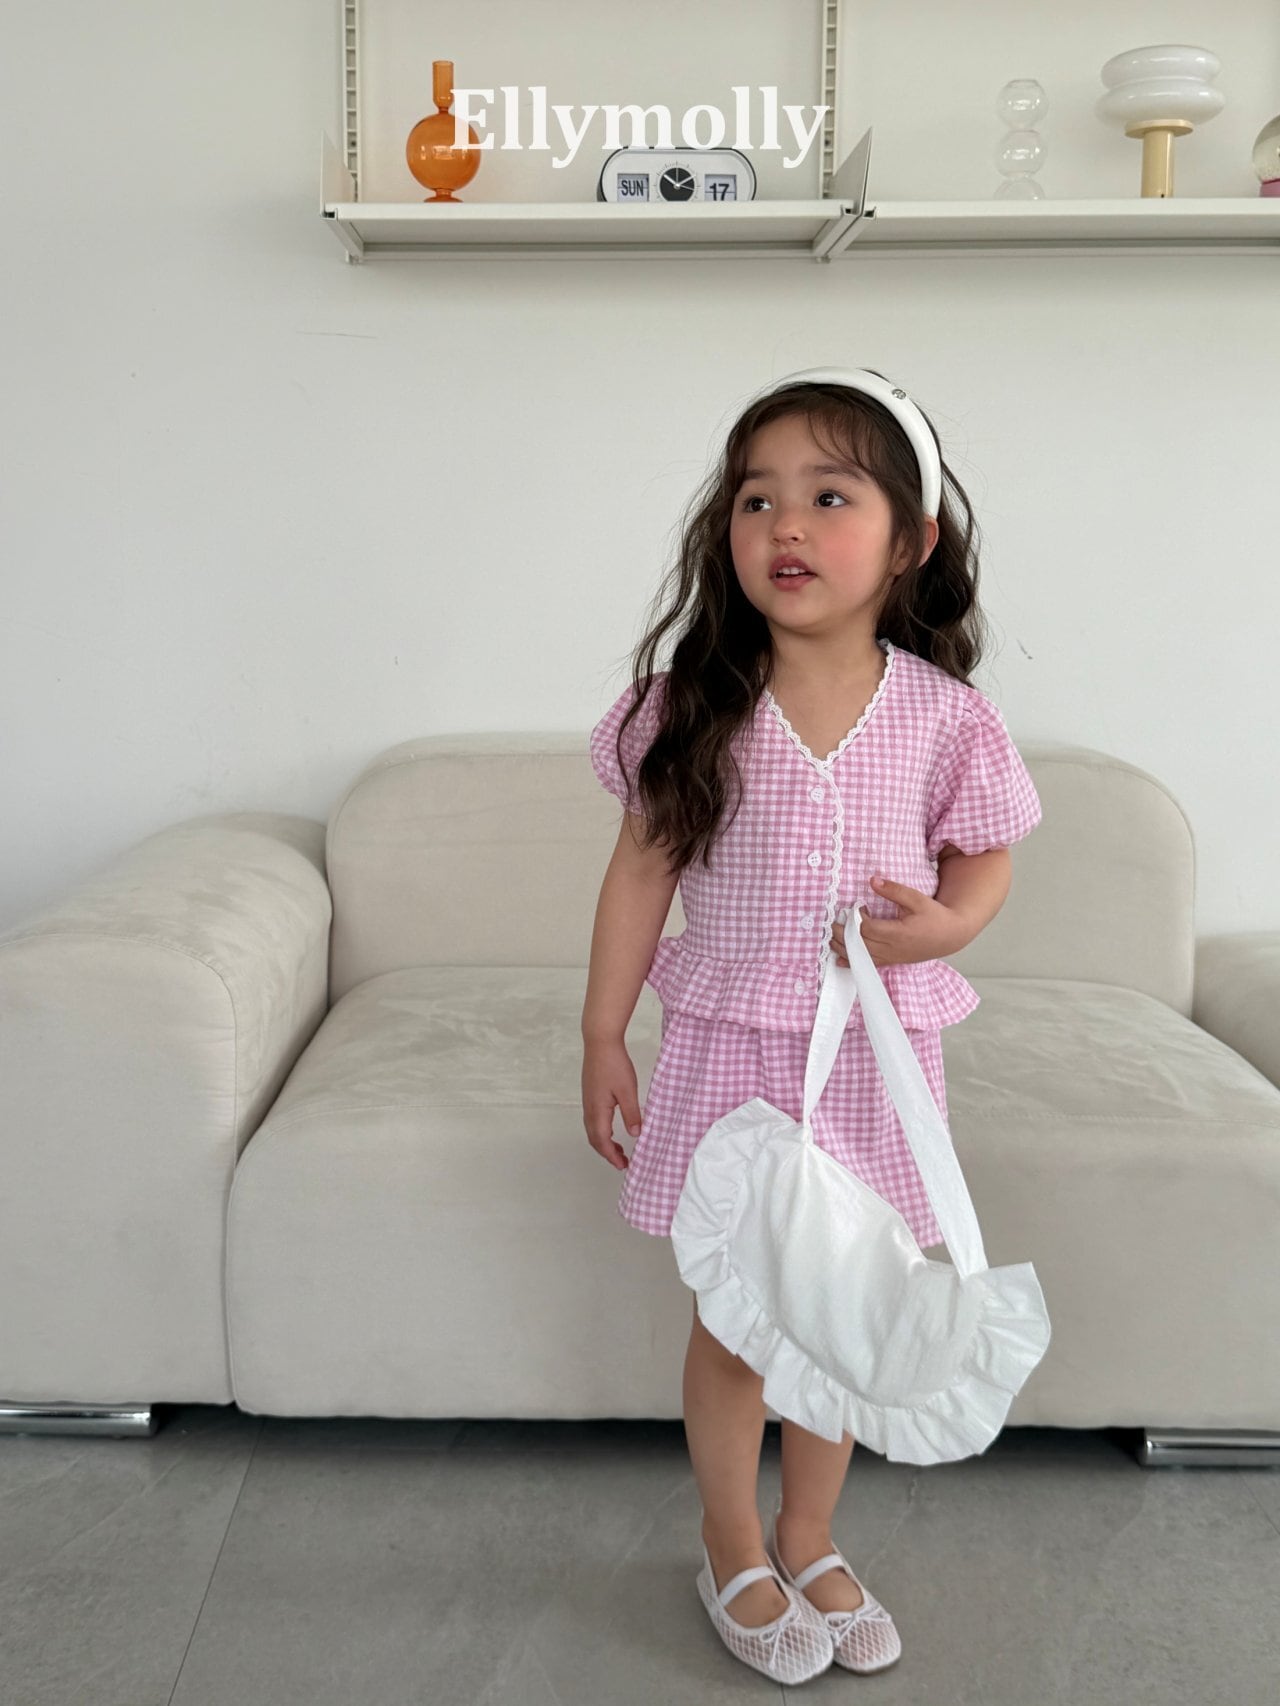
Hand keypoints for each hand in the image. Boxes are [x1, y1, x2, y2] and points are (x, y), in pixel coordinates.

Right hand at [581, 1037, 641, 1171]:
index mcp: (597, 1110)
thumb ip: (631, 1114)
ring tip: (619, 1149)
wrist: (600, 1042)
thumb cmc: (614, 1064)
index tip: (624, 1165)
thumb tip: (635, 1135)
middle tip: (623, 1161)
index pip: (602, 1141)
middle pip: (594, 1139)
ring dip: (604, 1142)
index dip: (612, 1156)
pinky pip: (593, 1120)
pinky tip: (613, 1127)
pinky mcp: (590, 1095)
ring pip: (593, 1130)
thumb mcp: (627, 1091)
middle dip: (608, 1153)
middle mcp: (589, 1109)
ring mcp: (588, 1101)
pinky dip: (602, 1131)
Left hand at [830, 876, 972, 967]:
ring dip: (844, 949)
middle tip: (832, 923)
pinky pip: (869, 964)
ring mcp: (892, 957)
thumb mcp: (917, 899)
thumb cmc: (934, 916)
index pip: (869, 929)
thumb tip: (873, 881)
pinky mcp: (893, 961)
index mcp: (899, 933)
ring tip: (830, 939)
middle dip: (843, 935)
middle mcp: (893, 949)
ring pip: (862, 957)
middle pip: (861, 944)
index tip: (856, 907)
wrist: (950, 936)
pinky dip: (853, 963)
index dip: (857, 919)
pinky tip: (839, 961)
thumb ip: (894, 890)